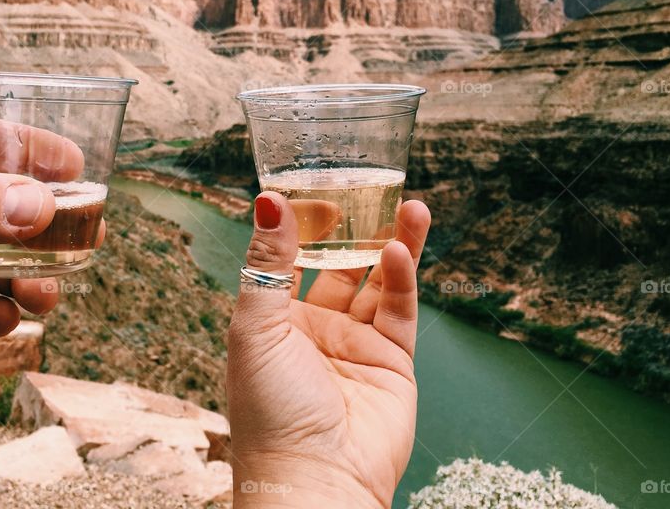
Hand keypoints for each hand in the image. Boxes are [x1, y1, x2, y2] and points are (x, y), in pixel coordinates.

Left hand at [227, 192, 429, 507]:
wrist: (314, 481)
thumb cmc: (270, 412)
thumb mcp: (257, 327)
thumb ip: (268, 262)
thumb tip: (267, 200)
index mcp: (273, 322)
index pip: (290, 260)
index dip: (304, 225)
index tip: (319, 191)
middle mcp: (315, 330)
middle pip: (341, 265)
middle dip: (356, 230)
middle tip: (373, 190)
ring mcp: (356, 345)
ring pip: (379, 282)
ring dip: (393, 243)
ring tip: (412, 205)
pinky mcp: (392, 362)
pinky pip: (398, 310)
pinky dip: (401, 279)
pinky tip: (398, 250)